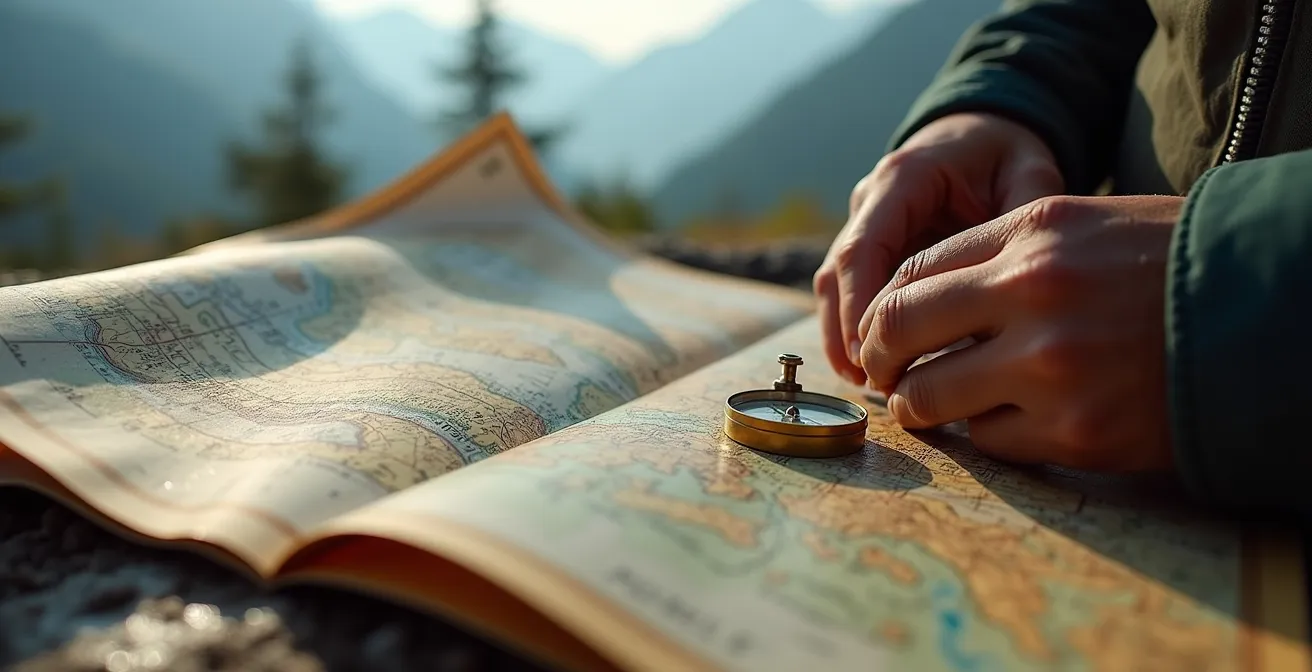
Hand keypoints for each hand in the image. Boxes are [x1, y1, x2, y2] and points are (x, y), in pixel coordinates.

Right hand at [813, 112, 1063, 384]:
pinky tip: (872, 371)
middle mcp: (871, 200)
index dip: (861, 305)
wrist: (981, 135)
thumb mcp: (1030, 174)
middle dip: (849, 331)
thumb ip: (1023, 219)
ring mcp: (864, 225)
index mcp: (904, 178)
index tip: (875, 352)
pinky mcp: (870, 248)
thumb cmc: (1006, 157)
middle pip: (838, 273)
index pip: (864, 247)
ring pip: (833, 286)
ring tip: (872, 384)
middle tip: (876, 380)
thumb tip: (1011, 287)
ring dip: (845, 337)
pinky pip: (849, 292)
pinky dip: (855, 331)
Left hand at [859, 195, 1180, 472]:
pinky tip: (1006, 421)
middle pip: (900, 330)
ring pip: (931, 397)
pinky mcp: (1076, 431)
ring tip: (929, 406)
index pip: (911, 272)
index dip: (881, 310)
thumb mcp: (1088, 225)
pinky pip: (990, 441)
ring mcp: (1051, 365)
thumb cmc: (1173, 265)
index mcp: (1032, 231)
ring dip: (920, 406)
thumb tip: (915, 300)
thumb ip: (1002, 252)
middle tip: (881, 375)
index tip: (880, 333)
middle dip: (877, 358)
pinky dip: (986, 435)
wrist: (1269, 313)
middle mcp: (1031, 292)